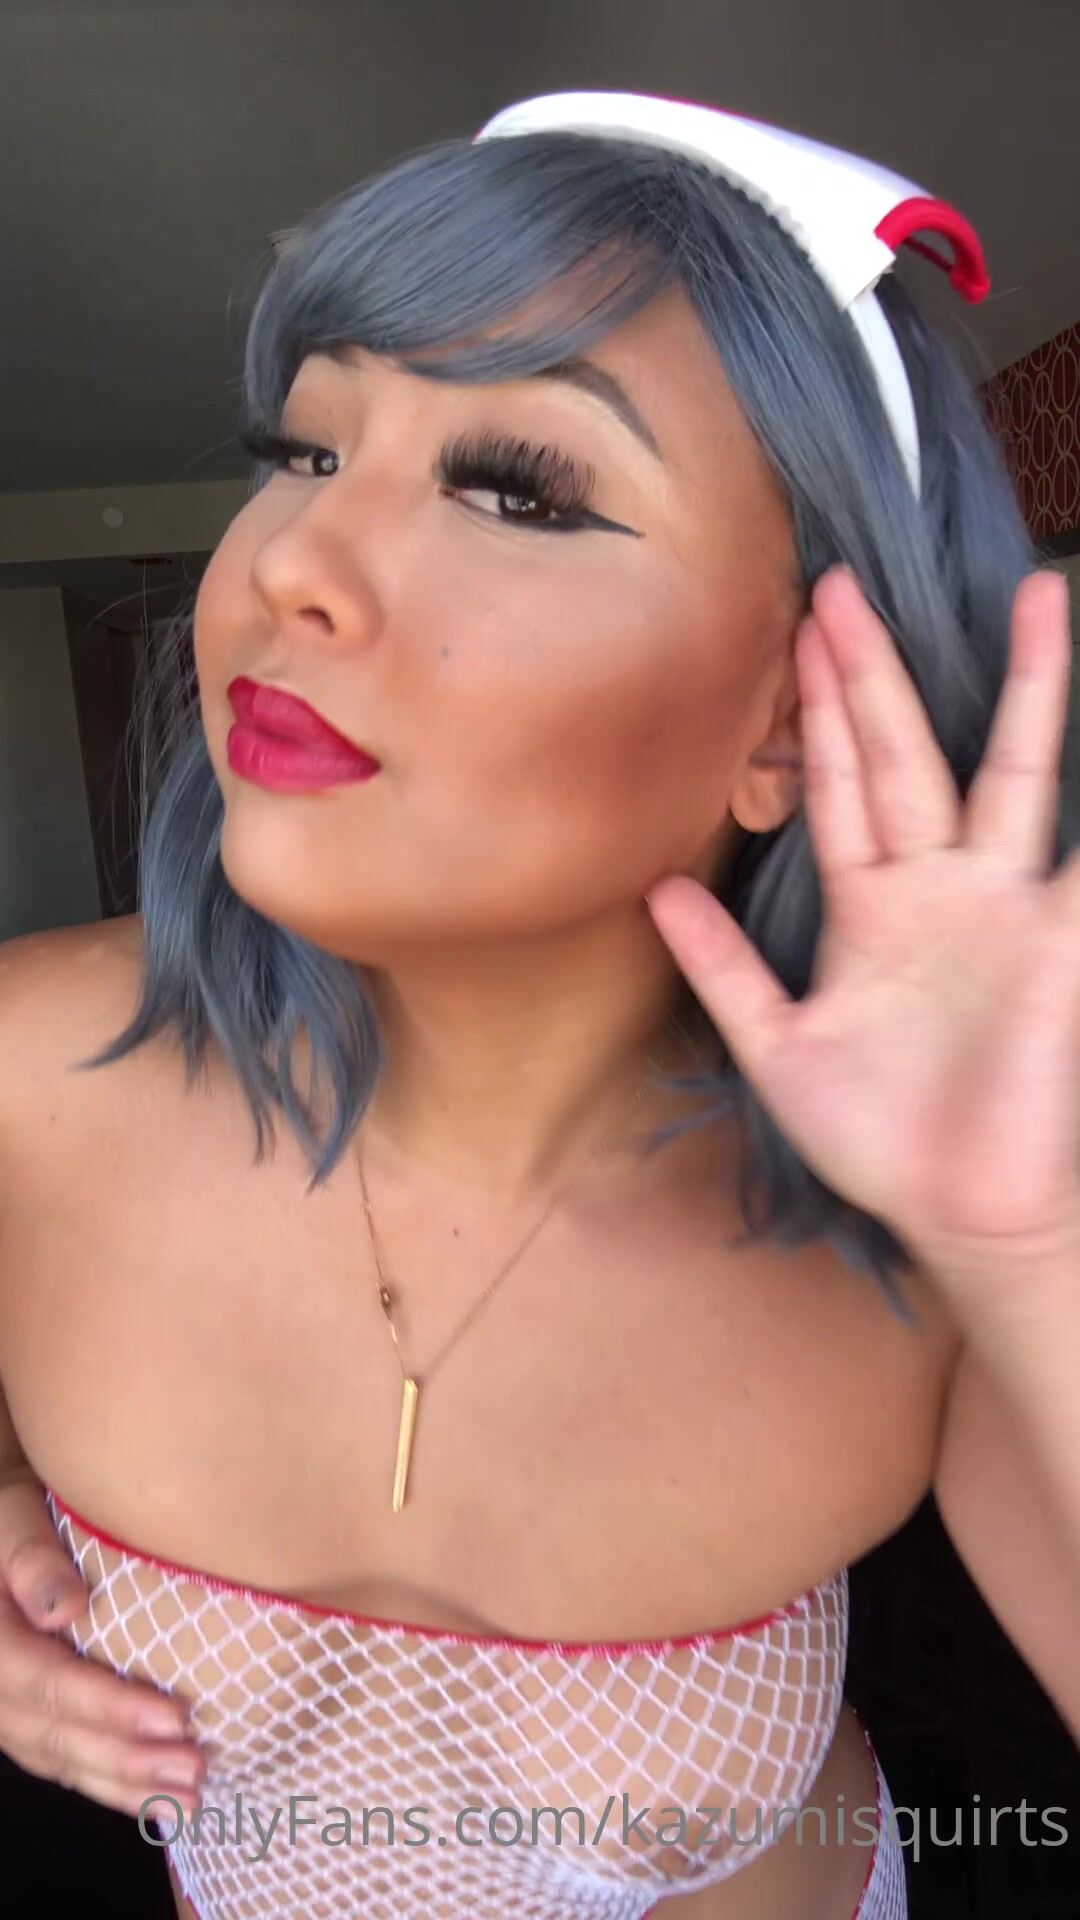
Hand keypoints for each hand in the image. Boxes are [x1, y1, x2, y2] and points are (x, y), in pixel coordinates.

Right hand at [0, 1463, 205, 1818]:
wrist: (0, 1527)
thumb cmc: (12, 1507)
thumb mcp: (12, 1512)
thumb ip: (31, 1557)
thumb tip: (66, 1608)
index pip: (49, 1684)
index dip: (111, 1707)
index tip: (175, 1718)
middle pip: (57, 1735)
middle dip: (129, 1759)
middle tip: (196, 1770)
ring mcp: (4, 1709)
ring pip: (61, 1759)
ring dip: (125, 1784)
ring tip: (188, 1799)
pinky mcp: (22, 1716)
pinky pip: (59, 1760)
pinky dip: (106, 1783)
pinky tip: (151, 1801)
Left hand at [647, 565, 1079, 1294]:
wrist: (961, 1212)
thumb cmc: (878, 1135)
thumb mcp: (778, 1047)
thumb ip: (724, 967)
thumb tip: (656, 890)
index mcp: (872, 906)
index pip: (841, 786)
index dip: (821, 712)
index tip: (799, 630)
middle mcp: (940, 888)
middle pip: (906, 755)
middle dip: (873, 673)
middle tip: (839, 583)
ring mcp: (1005, 904)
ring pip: (1012, 773)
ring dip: (1022, 688)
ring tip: (1036, 594)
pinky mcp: (1058, 940)